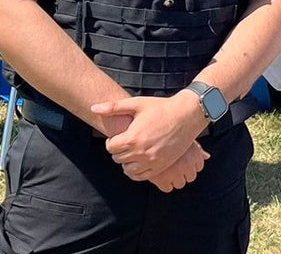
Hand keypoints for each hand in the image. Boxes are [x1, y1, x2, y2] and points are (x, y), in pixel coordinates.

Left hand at [91, 93, 206, 180]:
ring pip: (128, 170)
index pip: (110, 147)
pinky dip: (137, 171)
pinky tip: (141, 160)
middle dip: (120, 150)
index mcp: (132, 137)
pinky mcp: (161, 166)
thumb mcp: (137, 104)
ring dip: (128, 162)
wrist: (187, 114)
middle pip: (118, 159)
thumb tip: (93, 107)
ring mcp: (152, 161)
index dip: (113, 141)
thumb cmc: (162, 107)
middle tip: (128, 141)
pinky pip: (142, 176)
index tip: (120, 135)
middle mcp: (141, 152)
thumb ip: (113, 107)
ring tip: (134, 150)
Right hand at [147, 141, 210, 192]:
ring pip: (180, 184)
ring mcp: (174, 172)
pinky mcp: (161, 179)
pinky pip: (167, 188)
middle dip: (183, 172)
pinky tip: (160, 175)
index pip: (199, 167)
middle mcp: (187, 164)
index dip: (190, 164)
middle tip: (174, 166)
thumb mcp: (185, 139)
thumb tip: (207, 156)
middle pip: (190, 177)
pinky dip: (164, 184)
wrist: (149, 138)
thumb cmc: (167, 136)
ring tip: (167, 169)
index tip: (182, 160)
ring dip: (174, 178)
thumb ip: (197, 149)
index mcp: (194, 153)